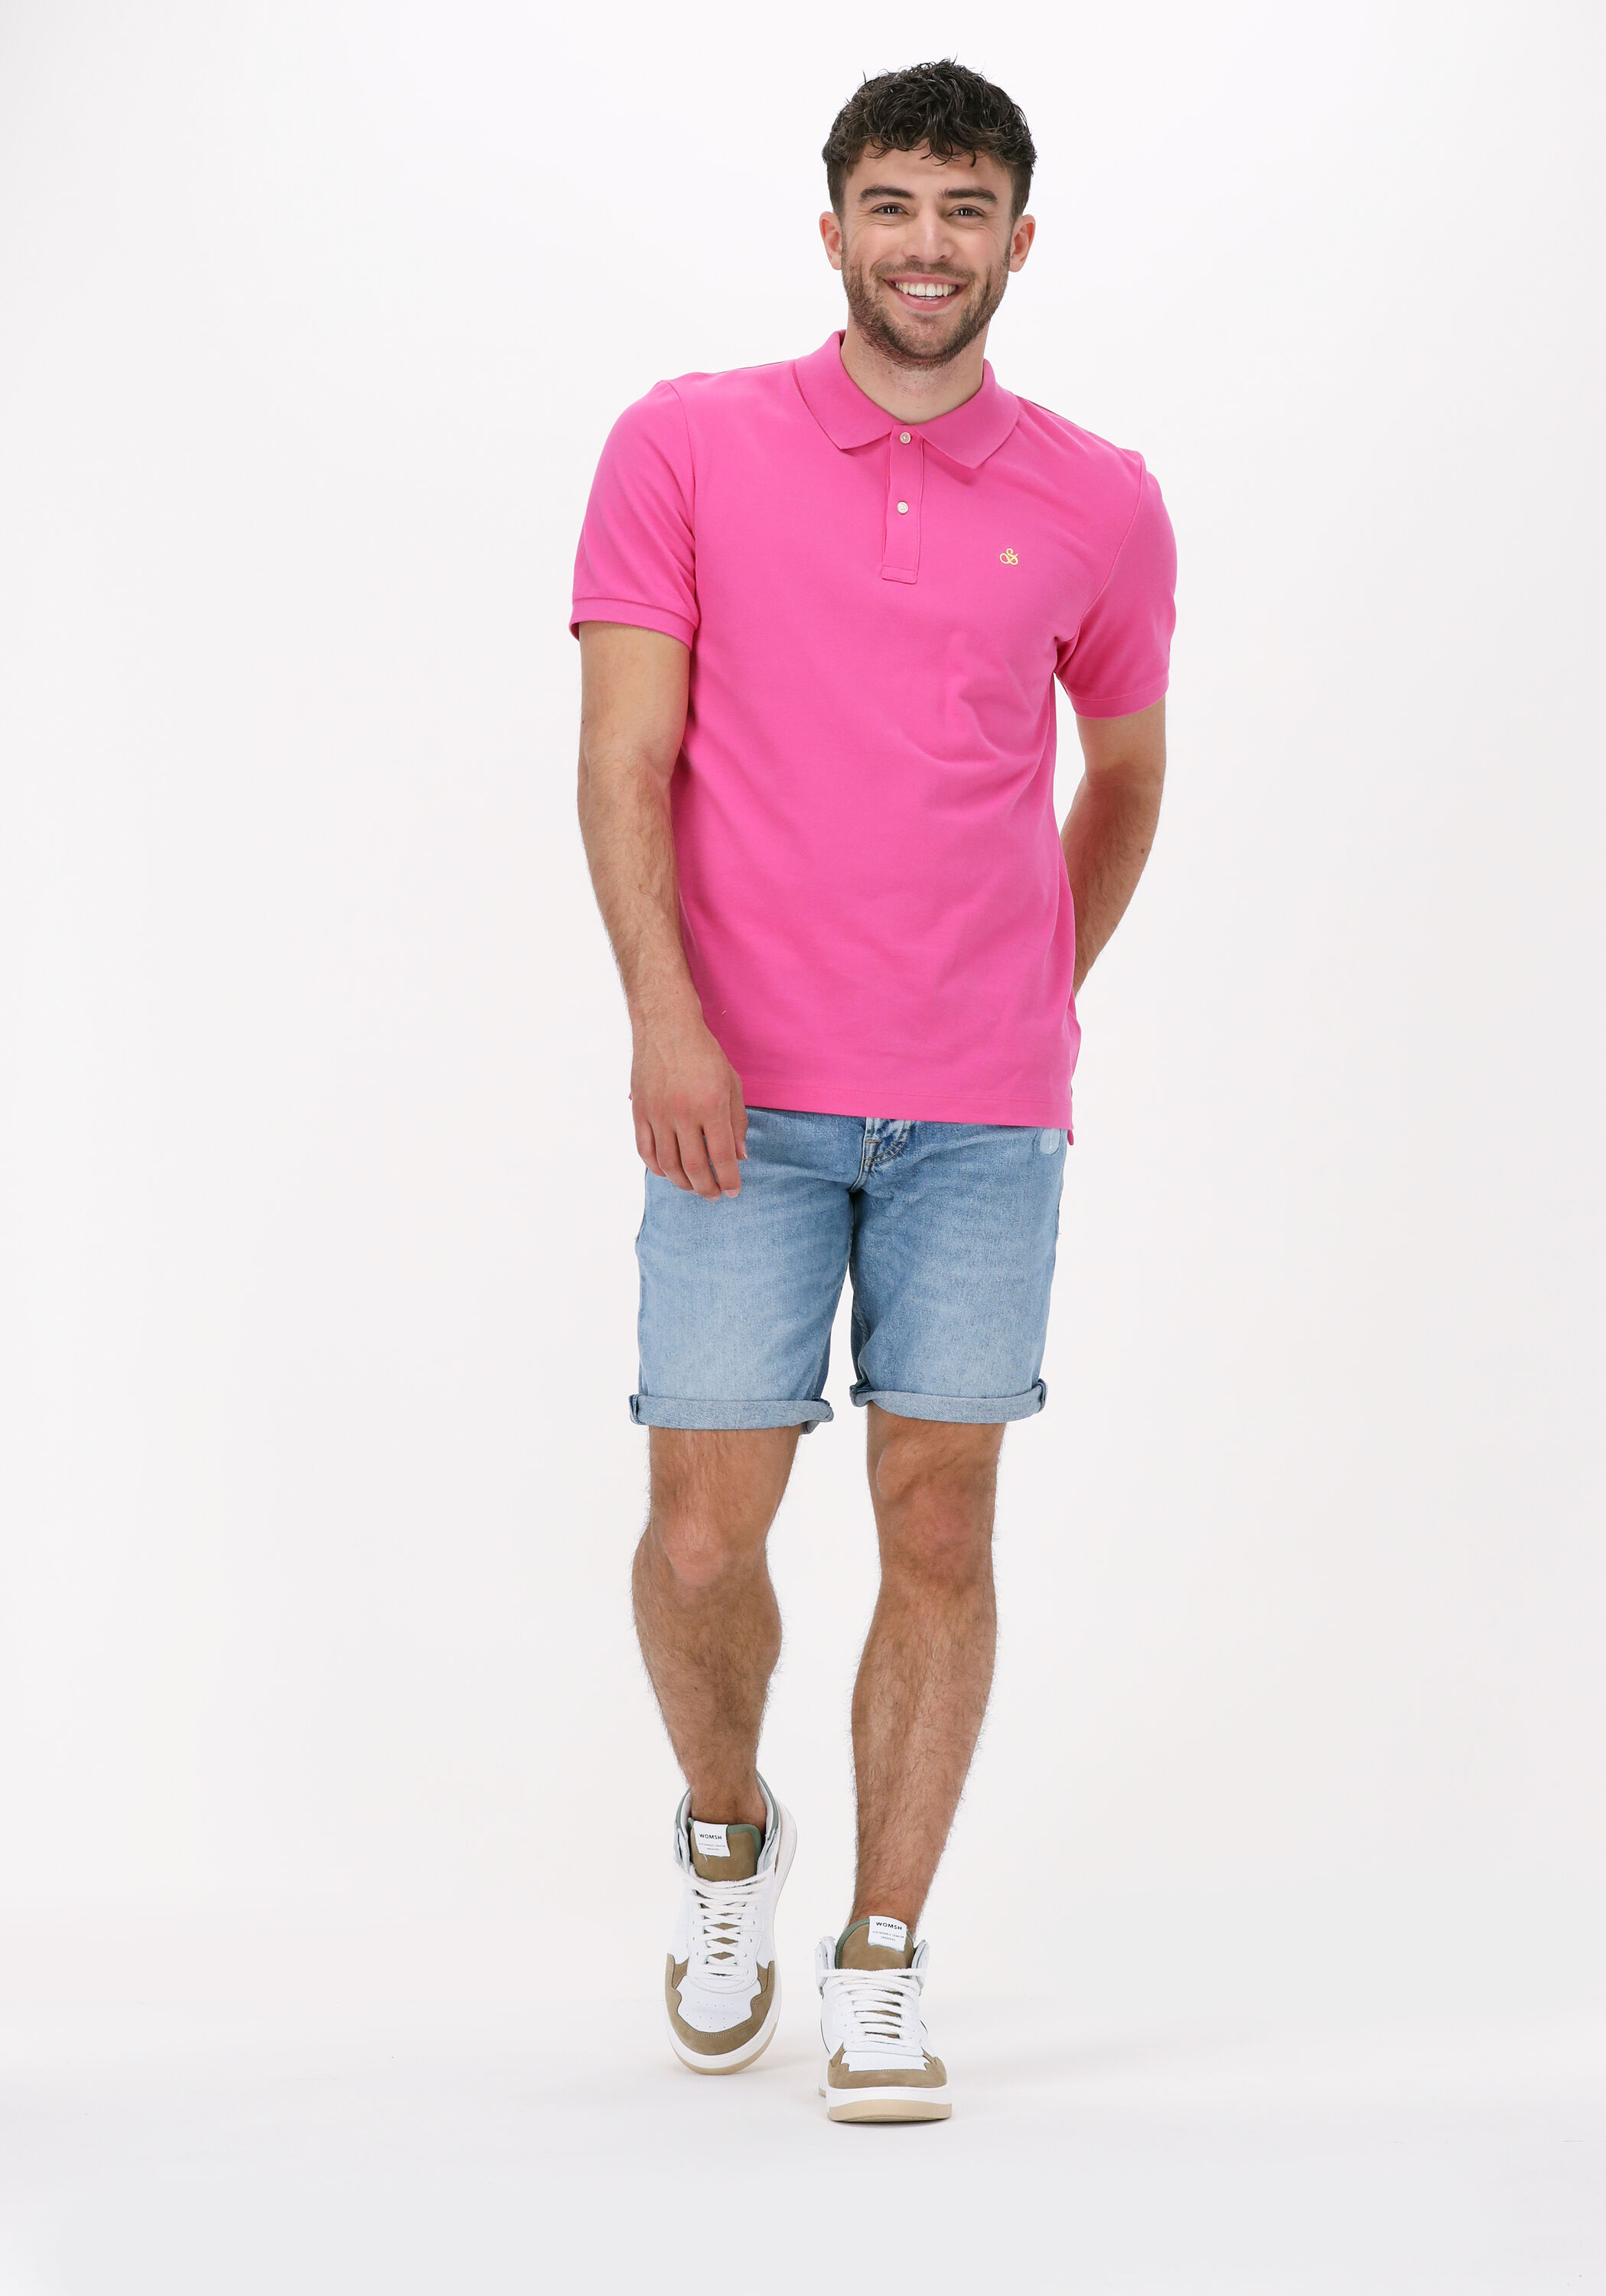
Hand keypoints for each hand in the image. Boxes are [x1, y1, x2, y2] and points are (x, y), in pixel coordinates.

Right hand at [630, 1009, 748, 1198]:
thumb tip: (740, 1156)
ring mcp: (658, 1114)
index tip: (734, 1191)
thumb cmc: (704, 1053)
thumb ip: (738, 1122)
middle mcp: (683, 1114)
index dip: (729, 1180)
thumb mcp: (732, 1083)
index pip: (721, 1157)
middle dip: (707, 1188)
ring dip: (683, 1183)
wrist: (667, 1027)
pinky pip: (645, 1151)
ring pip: (668, 1165)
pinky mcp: (640, 1112)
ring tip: (694, 1188)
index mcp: (710, 1106)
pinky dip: (657, 1169)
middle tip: (715, 1195)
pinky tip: (669, 1173)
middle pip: (694, 1167)